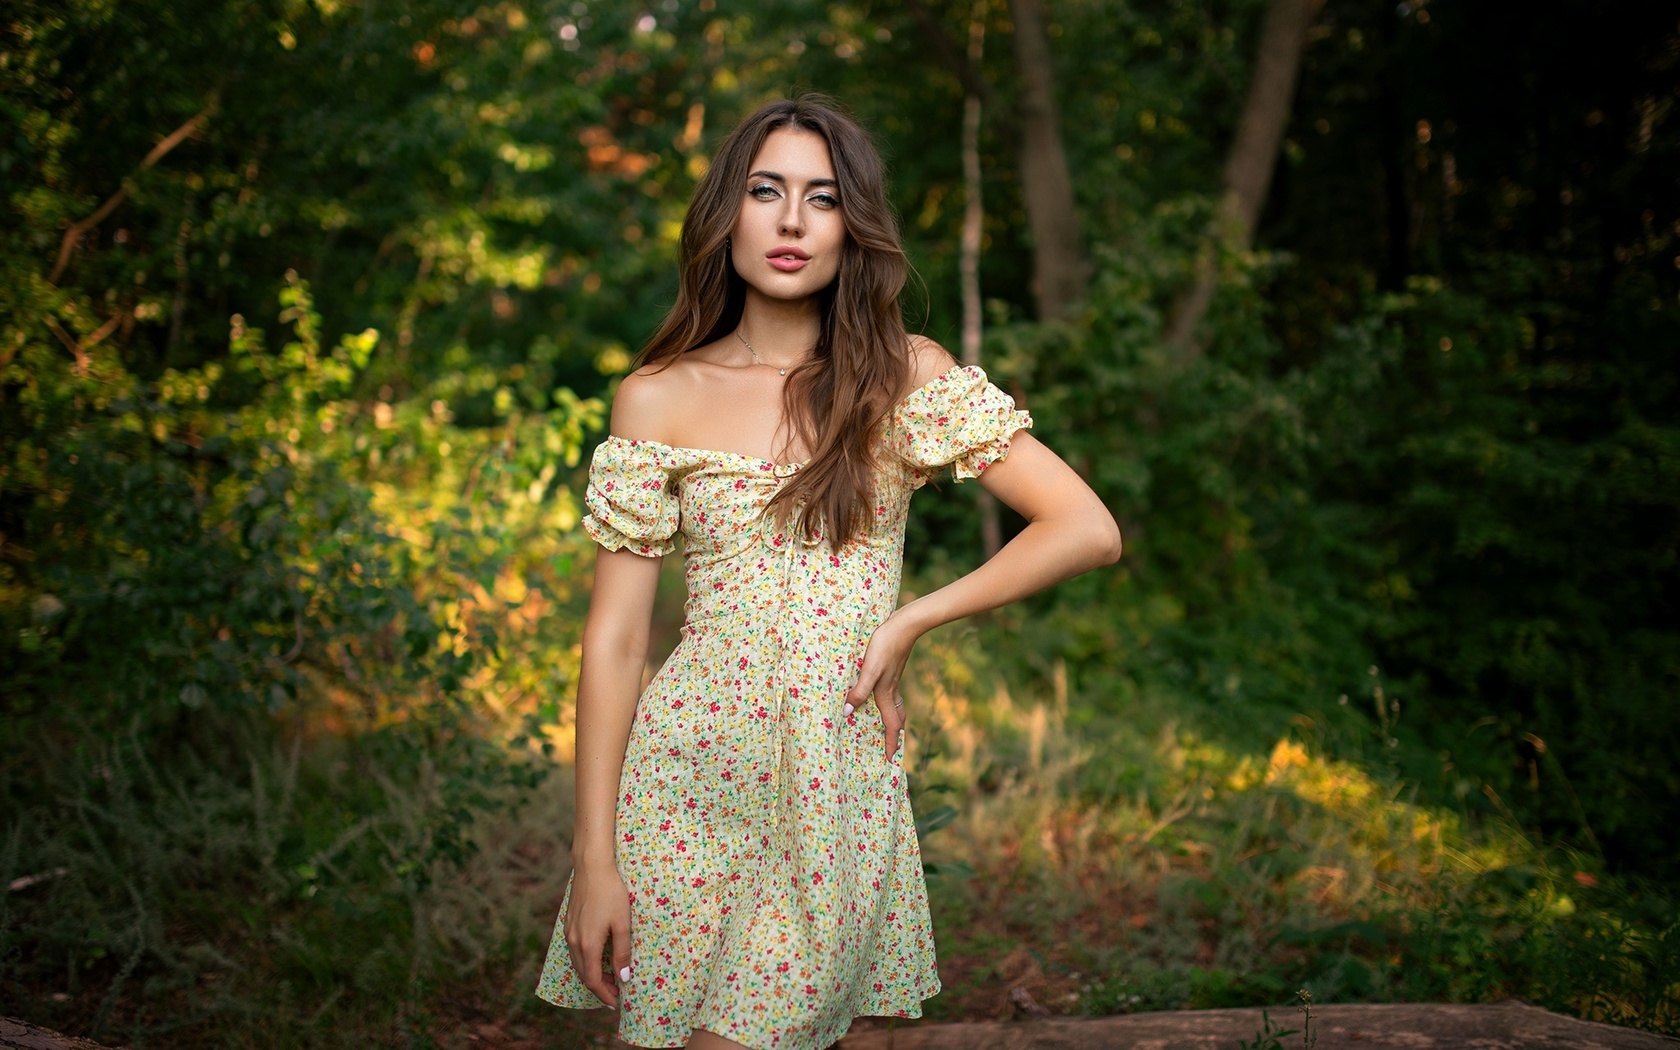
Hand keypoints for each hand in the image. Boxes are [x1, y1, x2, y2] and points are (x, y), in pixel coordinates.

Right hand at [564, 858, 632, 1008]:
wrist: (591, 867)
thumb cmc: (611, 892)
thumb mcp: (622, 923)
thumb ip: (622, 951)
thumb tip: (623, 977)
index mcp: (588, 944)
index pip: (593, 981)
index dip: (604, 995)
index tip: (616, 1003)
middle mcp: (574, 942)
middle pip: (584, 975)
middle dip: (599, 988)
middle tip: (616, 994)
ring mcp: (569, 932)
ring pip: (578, 964)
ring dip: (593, 975)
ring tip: (610, 979)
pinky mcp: (569, 924)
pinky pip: (575, 951)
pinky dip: (587, 962)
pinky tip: (599, 958)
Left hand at [844, 611, 920, 763]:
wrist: (904, 625)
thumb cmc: (885, 646)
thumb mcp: (870, 670)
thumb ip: (859, 691)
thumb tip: (847, 714)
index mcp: (886, 693)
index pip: (891, 725)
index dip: (890, 743)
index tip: (889, 760)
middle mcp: (891, 689)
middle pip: (896, 717)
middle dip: (894, 734)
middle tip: (890, 747)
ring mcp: (893, 678)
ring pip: (895, 705)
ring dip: (892, 718)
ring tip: (886, 725)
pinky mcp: (892, 667)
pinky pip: (891, 692)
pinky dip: (887, 701)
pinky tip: (879, 693)